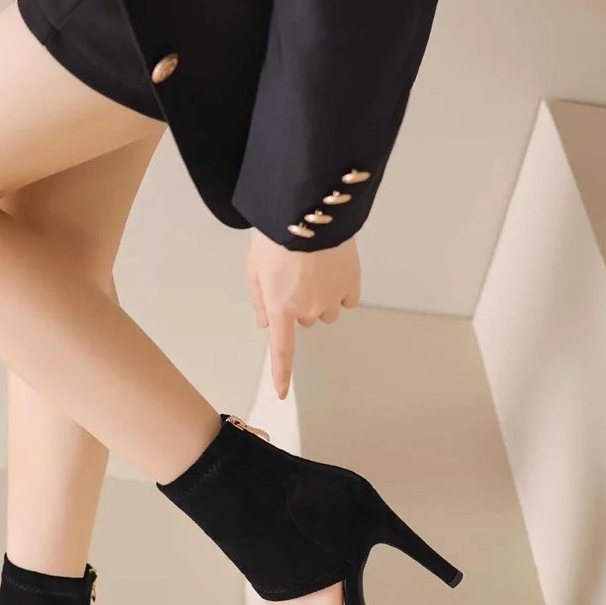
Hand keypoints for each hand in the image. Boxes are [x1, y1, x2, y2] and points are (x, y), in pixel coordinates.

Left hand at [246, 228, 360, 398]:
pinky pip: (347, 299)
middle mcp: (307, 310)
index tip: (282, 394)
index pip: (281, 351)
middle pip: (305, 321)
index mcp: (279, 308)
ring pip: (327, 312)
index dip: (281, 374)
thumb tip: (266, 324)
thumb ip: (260, 299)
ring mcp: (332, 298)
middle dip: (300, 305)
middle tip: (295, 276)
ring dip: (321, 298)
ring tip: (315, 269)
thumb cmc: (274, 236)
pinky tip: (334, 270)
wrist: (307, 210)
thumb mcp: (254, 267)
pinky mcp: (351, 283)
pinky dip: (341, 290)